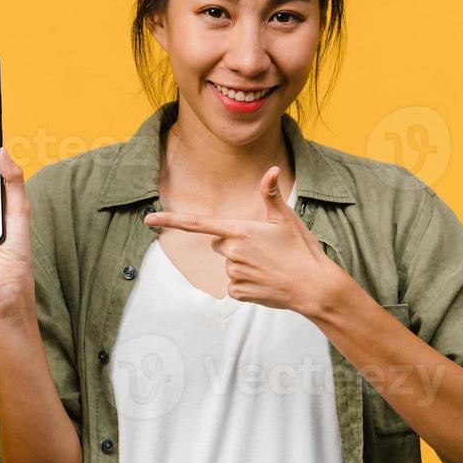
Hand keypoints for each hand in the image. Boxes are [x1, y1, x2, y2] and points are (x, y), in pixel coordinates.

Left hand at [143, 166, 339, 313]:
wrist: (313, 286)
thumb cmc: (301, 249)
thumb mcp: (287, 219)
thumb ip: (271, 195)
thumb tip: (270, 170)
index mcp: (241, 231)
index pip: (199, 224)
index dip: (171, 221)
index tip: (148, 220)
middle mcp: (233, 252)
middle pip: (220, 244)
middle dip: (235, 244)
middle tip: (262, 249)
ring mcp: (234, 274)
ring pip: (229, 265)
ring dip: (244, 265)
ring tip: (269, 266)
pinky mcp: (238, 292)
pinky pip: (234, 285)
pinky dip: (247, 283)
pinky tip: (266, 281)